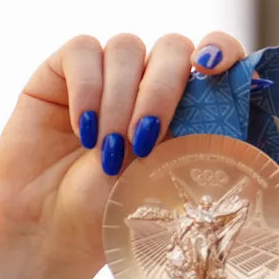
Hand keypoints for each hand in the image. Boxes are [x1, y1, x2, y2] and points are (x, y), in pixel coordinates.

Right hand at [0, 31, 248, 278]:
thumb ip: (195, 133)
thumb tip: (225, 105)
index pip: (217, 50)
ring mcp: (107, 71)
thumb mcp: (167, 173)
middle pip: (172, 46)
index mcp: (188, 99)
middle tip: (145, 139)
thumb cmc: (116, 208)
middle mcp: (149, 78)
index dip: (222, 48)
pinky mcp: (61, 72)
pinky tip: (83, 129)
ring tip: (108, 150)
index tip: (213, 68)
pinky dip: (87, 88)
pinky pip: (82, 50)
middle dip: (163, 90)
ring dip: (120, 99)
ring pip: (127, 47)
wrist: (53, 232)